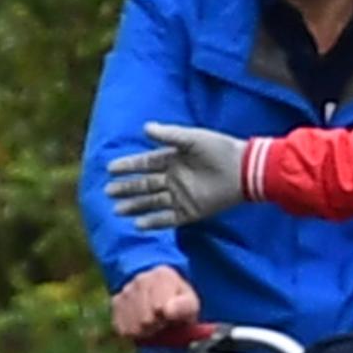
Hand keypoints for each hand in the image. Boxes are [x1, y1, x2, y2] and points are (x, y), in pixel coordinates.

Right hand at [103, 121, 250, 228]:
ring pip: (152, 202)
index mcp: (174, 159)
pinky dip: (154, 222)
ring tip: (116, 210)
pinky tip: (138, 225)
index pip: (145, 163)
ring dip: (135, 206)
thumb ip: (169, 134)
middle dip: (127, 188)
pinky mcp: (191, 211)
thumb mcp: (193, 138)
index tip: (110, 169)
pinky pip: (168, 219)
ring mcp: (182, 196)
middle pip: (145, 185)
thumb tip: (145, 127)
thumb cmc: (220, 149)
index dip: (128, 166)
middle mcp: (175, 178)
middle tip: (108, 192)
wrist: (244, 170)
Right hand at [110, 266, 201, 342]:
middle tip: (163, 322)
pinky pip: (123, 329)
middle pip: (145, 319)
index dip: (166, 319)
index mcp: (163, 275)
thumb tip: (167, 310)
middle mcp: (141, 279)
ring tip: (154, 323)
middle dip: (156, 326)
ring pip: (133, 327)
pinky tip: (142, 325)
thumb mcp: (191, 305)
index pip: (159, 308)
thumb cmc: (180, 304)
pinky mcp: (116, 303)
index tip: (170, 317)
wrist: (165, 302)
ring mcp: (126, 290)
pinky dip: (134, 333)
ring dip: (145, 331)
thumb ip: (184, 307)